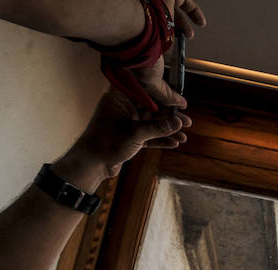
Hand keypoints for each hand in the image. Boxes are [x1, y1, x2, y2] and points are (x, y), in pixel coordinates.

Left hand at [57, 92, 191, 187]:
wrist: (91, 164)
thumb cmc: (106, 144)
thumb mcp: (135, 134)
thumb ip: (158, 128)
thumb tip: (177, 122)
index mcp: (120, 100)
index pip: (147, 96)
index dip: (165, 100)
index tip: (180, 105)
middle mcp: (123, 109)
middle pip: (152, 111)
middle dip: (169, 119)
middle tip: (187, 123)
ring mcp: (126, 124)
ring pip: (151, 125)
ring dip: (167, 131)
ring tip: (183, 137)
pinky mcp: (128, 138)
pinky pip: (148, 136)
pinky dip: (159, 140)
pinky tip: (173, 143)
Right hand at [131, 0, 206, 109]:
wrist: (137, 29)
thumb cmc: (137, 54)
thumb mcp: (151, 83)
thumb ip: (165, 95)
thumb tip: (180, 105)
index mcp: (141, 42)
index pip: (152, 48)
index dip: (162, 55)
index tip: (171, 65)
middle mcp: (147, 24)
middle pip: (163, 31)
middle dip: (172, 41)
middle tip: (179, 50)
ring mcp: (157, 11)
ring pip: (172, 15)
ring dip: (183, 26)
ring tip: (189, 36)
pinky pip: (185, 3)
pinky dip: (194, 14)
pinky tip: (201, 24)